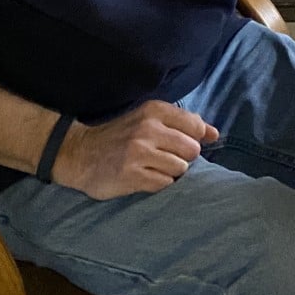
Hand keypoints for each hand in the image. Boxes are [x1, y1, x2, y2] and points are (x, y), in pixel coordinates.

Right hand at [52, 101, 217, 199]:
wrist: (80, 154)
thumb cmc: (120, 137)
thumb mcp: (148, 119)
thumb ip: (182, 123)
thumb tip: (215, 134)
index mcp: (154, 111)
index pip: (195, 126)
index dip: (195, 139)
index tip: (182, 146)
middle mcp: (148, 129)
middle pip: (191, 150)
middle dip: (183, 158)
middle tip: (163, 158)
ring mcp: (139, 152)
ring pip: (180, 169)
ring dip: (171, 173)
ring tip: (152, 168)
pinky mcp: (132, 175)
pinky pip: (164, 184)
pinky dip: (158, 184)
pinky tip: (144, 177)